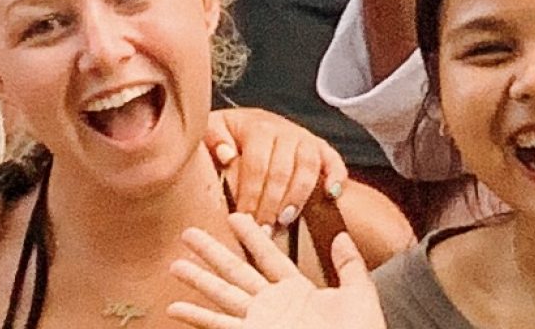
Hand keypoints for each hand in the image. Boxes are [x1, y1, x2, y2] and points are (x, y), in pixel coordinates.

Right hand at [171, 213, 381, 328]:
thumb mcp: (359, 295)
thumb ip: (350, 265)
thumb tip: (341, 235)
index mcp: (297, 291)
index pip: (268, 256)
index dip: (251, 236)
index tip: (234, 216)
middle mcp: (273, 305)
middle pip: (236, 271)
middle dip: (213, 252)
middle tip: (189, 234)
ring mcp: (259, 322)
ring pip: (222, 294)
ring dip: (199, 280)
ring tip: (175, 264)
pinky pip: (219, 325)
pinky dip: (197, 317)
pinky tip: (176, 308)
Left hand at [206, 107, 345, 229]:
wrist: (247, 124)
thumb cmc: (228, 136)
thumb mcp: (213, 131)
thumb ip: (213, 139)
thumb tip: (226, 155)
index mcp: (257, 126)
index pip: (256, 164)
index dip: (250, 194)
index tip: (242, 220)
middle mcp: (284, 129)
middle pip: (281, 169)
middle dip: (271, 204)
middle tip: (263, 230)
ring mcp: (304, 138)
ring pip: (307, 166)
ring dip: (297, 196)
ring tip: (285, 220)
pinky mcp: (320, 148)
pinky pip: (334, 160)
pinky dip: (336, 176)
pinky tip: (331, 194)